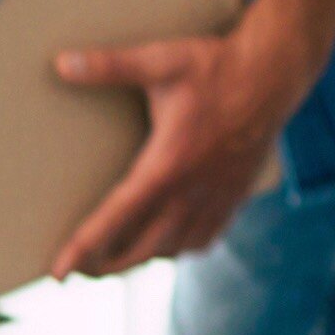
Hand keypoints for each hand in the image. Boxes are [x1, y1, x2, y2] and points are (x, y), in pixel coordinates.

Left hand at [47, 21, 314, 276]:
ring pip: (174, 248)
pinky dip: (178, 250)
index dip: (84, 247)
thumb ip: (109, 66)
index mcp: (170, 163)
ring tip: (110, 263)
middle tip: (74, 272)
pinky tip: (164, 248)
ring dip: (141, 259)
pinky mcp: (235, 195)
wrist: (276, 74)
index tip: (58, 272)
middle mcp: (194, 189)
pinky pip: (204, 238)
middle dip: (105, 265)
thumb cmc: (216, 66)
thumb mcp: (160, 61)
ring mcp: (218, 196)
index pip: (117, 216)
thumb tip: (61, 63)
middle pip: (142, 247)